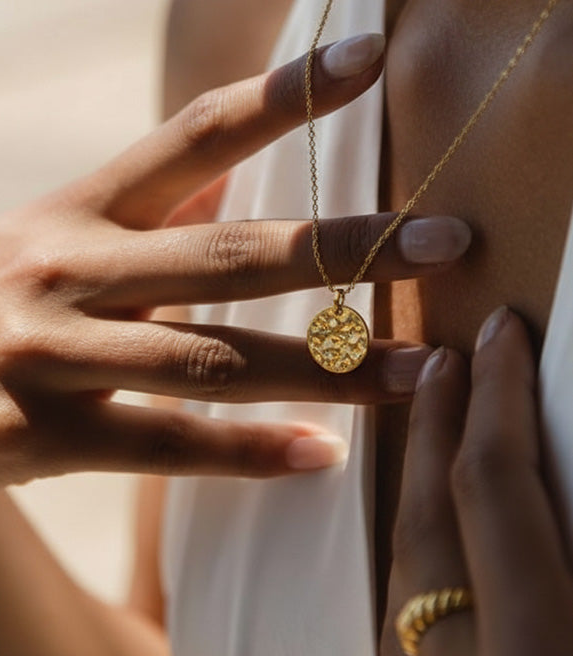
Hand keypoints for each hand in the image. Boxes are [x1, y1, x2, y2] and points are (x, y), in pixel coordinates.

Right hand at [0, 34, 469, 530]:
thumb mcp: (50, 231)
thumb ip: (145, 204)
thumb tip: (237, 163)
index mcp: (80, 206)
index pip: (194, 131)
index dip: (285, 93)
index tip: (370, 54)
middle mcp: (68, 269)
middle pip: (228, 252)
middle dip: (344, 247)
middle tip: (446, 239)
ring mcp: (51, 354)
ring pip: (210, 358)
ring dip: (326, 366)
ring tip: (418, 370)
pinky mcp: (38, 438)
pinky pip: (163, 446)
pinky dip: (249, 453)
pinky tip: (325, 454)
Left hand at [383, 309, 572, 655]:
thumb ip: (569, 516)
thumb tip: (553, 463)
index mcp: (532, 648)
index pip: (493, 484)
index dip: (499, 396)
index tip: (502, 334)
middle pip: (426, 519)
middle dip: (436, 426)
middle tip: (444, 360)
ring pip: (404, 576)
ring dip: (420, 494)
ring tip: (437, 432)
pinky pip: (403, 629)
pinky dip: (421, 566)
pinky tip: (438, 543)